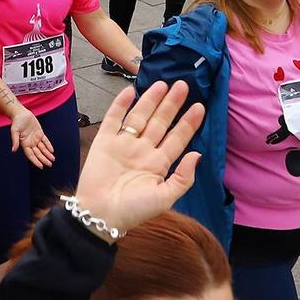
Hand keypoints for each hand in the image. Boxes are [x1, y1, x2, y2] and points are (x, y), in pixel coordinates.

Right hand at [8, 104, 53, 167]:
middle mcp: (31, 143)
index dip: (36, 161)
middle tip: (50, 165)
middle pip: (38, 153)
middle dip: (44, 159)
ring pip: (43, 148)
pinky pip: (45, 141)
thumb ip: (15, 141)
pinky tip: (52, 151)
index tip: (41, 166)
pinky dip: (49, 146)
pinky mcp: (40, 133)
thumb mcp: (14, 131)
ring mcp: (36, 138)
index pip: (31, 155)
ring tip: (52, 159)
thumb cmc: (16, 122)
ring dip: (47, 154)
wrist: (21, 113)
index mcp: (24, 144)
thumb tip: (13, 150)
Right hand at [73, 82, 206, 233]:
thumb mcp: (165, 198)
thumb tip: (197, 154)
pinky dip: (120, 104)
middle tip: (183, 85)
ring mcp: (123, 145)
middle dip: (171, 105)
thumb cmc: (133, 211)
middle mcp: (142, 151)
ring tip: (162, 84)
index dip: (188, 123)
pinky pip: (113, 119)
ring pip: (139, 117)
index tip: (199, 107)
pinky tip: (130, 91)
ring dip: (150, 100)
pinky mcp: (104, 142)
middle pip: (160, 122)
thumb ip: (183, 178)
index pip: (177, 139)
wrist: (100, 215)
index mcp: (158, 164)